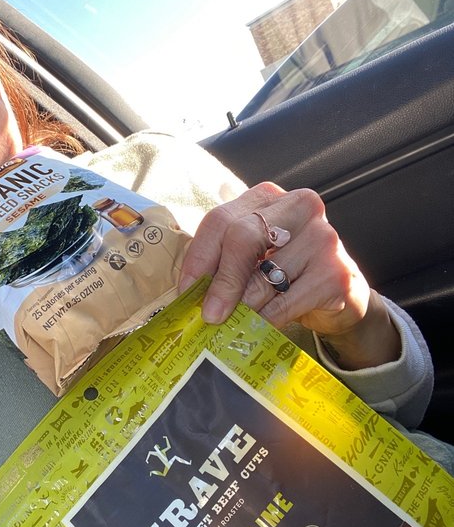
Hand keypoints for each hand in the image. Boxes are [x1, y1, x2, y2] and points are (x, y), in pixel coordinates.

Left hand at [178, 181, 400, 369]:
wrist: (340, 297)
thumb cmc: (287, 274)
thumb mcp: (253, 258)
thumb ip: (224, 262)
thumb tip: (188, 292)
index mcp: (268, 198)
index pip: (221, 219)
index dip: (199, 257)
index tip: (186, 289)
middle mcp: (298, 207)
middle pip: (242, 238)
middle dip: (221, 281)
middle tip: (209, 313)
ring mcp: (322, 237)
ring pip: (264, 277)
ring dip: (244, 307)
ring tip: (234, 323)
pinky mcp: (335, 272)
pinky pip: (286, 302)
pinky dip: (266, 320)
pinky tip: (259, 328)